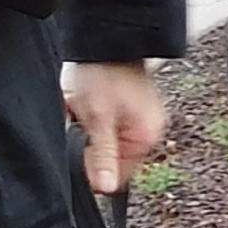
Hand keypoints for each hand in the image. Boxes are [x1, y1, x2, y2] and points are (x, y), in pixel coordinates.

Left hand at [63, 59, 168, 196]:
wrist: (105, 40)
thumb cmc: (104, 73)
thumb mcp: (98, 118)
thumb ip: (102, 154)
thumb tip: (104, 187)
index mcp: (146, 137)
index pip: (118, 176)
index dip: (95, 169)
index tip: (81, 151)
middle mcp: (147, 132)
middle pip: (110, 159)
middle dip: (90, 145)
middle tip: (81, 122)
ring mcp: (138, 122)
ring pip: (103, 144)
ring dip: (88, 131)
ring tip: (82, 109)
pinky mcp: (127, 112)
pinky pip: (103, 129)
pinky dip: (90, 120)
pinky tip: (84, 105)